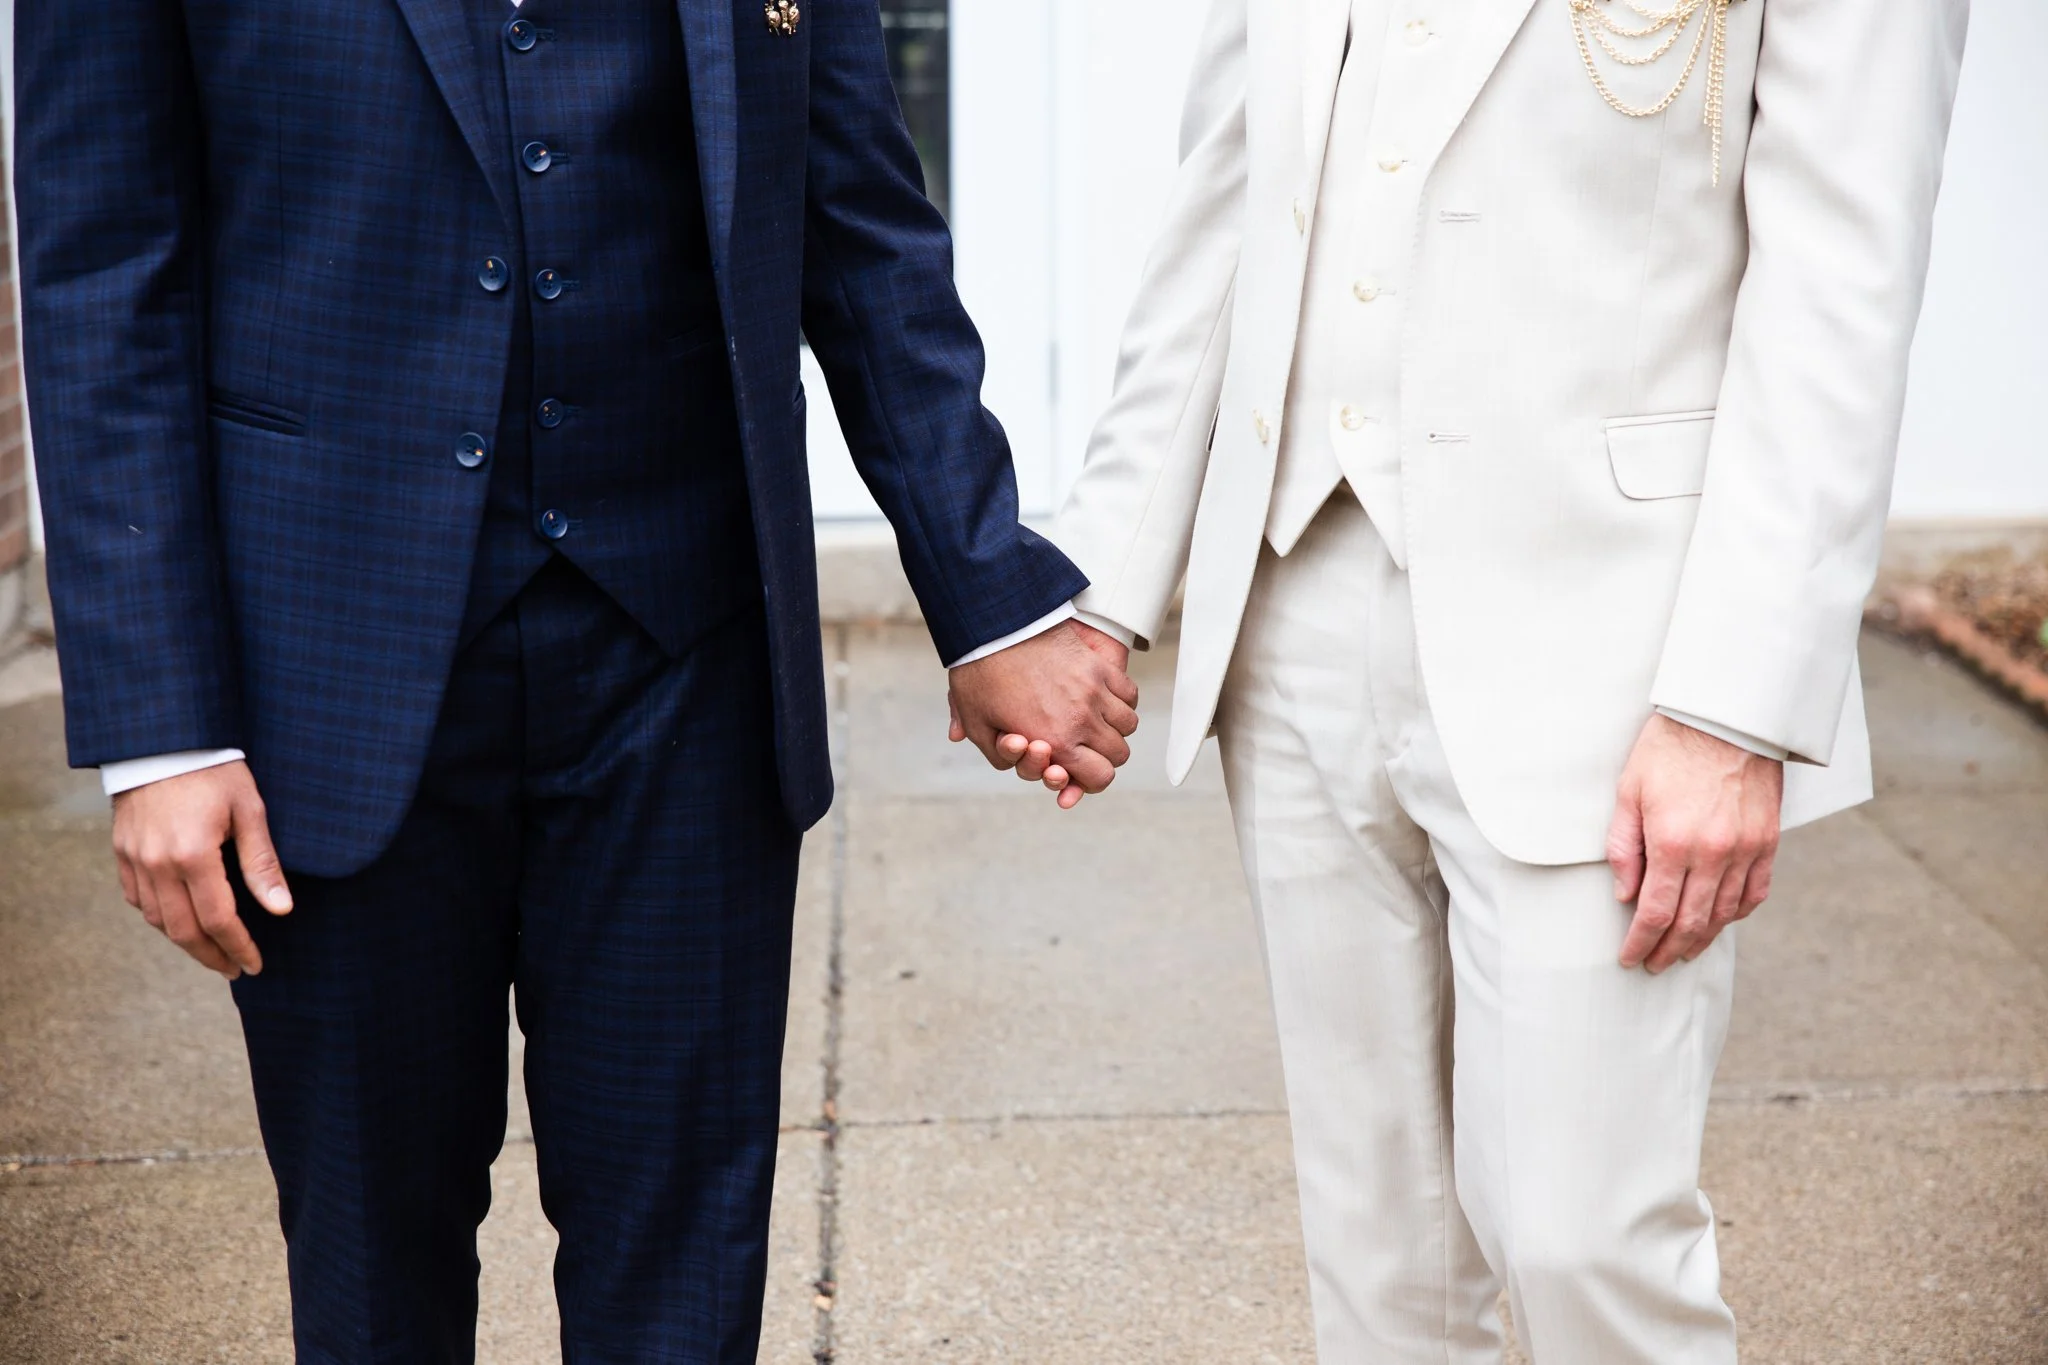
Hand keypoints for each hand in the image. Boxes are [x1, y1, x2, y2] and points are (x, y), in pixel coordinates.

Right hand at [112, 760, 293, 979]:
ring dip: (185, 941)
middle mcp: (157, 863)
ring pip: (156, 919)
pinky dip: (158, 917)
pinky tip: (179, 921)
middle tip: (234, 969)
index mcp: (193, 855)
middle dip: (211, 956)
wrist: (163, 739)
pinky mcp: (121, 851)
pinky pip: (136, 898)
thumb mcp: (249, 810)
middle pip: (183, 930)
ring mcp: (134, 859)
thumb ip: (262, 863)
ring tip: (212, 950)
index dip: (238, 947)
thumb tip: (281, 909)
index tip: (254, 965)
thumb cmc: (215, 770)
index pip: (218, 919)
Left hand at [948, 620, 1138, 808]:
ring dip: (1115, 729)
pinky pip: (1129, 693)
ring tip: (1096, 723)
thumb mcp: (978, 724)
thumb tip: (1013, 760)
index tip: (1080, 771)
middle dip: (1104, 757)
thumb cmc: (982, 674)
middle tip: (1085, 747)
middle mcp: (1082, 719)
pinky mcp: (1099, 665)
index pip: (1100, 777)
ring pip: (1128, 724)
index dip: (1092, 780)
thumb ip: (998, 754)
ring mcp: (1095, 690)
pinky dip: (1122, 701)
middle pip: (1118, 754)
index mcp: (1057, 741)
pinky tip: (1103, 700)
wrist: (994, 625)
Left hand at [1607, 714, 1783, 973]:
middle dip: (1669, 950)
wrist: (1726, 718)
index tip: (1630, 959)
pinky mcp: (1768, 841)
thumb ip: (1623, 847)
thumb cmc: (1668, 749)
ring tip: (1683, 950)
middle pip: (1691, 922)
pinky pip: (1756, 893)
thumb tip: (1625, 894)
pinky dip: (1737, 914)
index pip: (1654, 913)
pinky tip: (1721, 922)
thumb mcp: (1628, 792)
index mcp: (1672, 843)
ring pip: (1725, 914)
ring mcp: (1746, 850)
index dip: (1640, 943)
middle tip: (1654, 964)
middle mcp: (1713, 854)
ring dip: (1702, 938)